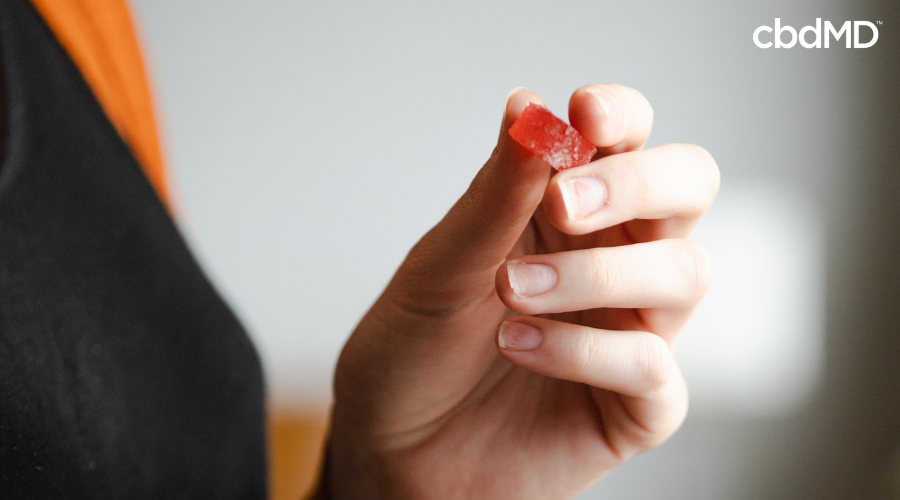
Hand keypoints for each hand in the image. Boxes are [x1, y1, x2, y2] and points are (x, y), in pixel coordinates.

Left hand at [324, 85, 719, 498]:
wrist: (392, 448)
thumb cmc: (413, 350)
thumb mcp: (442, 263)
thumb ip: (495, 193)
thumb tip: (529, 104)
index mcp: (569, 212)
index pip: (628, 139)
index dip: (622, 116)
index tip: (582, 114)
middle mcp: (613, 261)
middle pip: (687, 190)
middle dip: (638, 185)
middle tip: (564, 203)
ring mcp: (631, 331)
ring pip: (684, 275)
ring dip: (595, 274)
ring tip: (512, 291)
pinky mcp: (636, 405)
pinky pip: (652, 366)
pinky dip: (584, 351)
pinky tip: (518, 345)